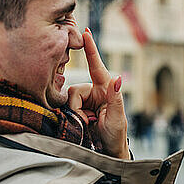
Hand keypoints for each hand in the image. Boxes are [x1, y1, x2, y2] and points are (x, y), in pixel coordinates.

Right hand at [68, 29, 129, 158]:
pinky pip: (65, 109)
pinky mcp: (75, 110)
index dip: (90, 49)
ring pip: (69, 100)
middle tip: (89, 121)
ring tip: (87, 124)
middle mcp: (93, 91)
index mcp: (105, 88)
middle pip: (75, 89)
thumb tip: (118, 78)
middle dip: (78, 107)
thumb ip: (115, 97)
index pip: (96, 66)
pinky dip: (72, 118)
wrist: (107, 151)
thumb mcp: (117, 116)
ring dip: (76, 114)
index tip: (85, 32)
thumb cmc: (116, 134)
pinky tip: (81, 125)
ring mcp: (83, 101)